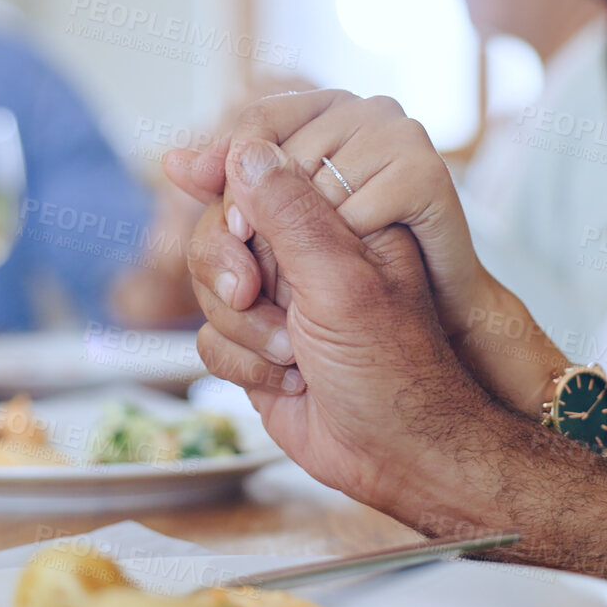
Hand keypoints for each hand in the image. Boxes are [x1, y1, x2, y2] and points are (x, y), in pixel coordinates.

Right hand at [165, 91, 570, 414]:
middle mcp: (305, 253)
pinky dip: (240, 363)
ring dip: (241, 327)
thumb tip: (246, 149)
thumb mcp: (341, 279)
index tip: (237, 231)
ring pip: (208, 286)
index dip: (233, 200)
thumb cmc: (392, 371)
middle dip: (228, 272)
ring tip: (292, 355)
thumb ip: (290, 212)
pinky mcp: (258, 346)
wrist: (397, 457)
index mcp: (337, 219)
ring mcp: (279, 299)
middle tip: (254, 295)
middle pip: (219, 231)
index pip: (260, 177)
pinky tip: (287, 382)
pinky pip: (209, 337)